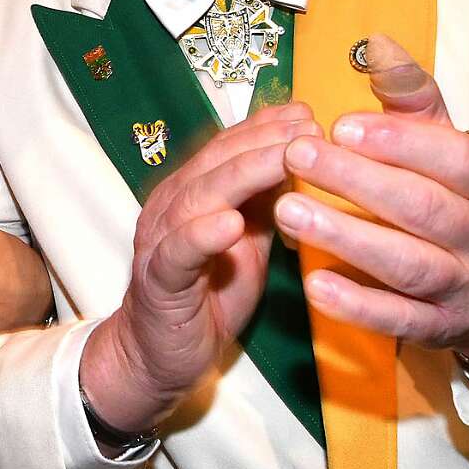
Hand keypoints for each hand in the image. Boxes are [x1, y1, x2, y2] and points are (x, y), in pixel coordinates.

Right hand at [80, 103, 319, 433]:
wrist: (161, 356)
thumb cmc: (209, 294)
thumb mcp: (248, 240)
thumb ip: (267, 201)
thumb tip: (305, 158)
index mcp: (193, 191)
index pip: (229, 147)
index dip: (267, 126)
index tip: (309, 112)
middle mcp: (171, 205)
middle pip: (217, 163)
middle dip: (265, 141)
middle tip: (309, 128)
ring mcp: (160, 240)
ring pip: (199, 196)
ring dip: (244, 174)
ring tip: (284, 158)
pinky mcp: (158, 281)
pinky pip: (178, 252)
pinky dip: (202, 234)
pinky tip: (230, 222)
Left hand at [273, 34, 468, 363]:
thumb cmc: (457, 199)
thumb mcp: (447, 145)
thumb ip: (413, 98)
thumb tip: (379, 45)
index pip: (457, 160)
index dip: (401, 141)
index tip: (340, 124)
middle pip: (424, 209)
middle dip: (358, 182)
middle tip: (297, 156)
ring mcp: (467, 289)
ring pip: (408, 265)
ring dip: (346, 238)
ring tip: (288, 212)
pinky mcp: (440, 330)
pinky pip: (398, 319)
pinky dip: (357, 303)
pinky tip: (315, 283)